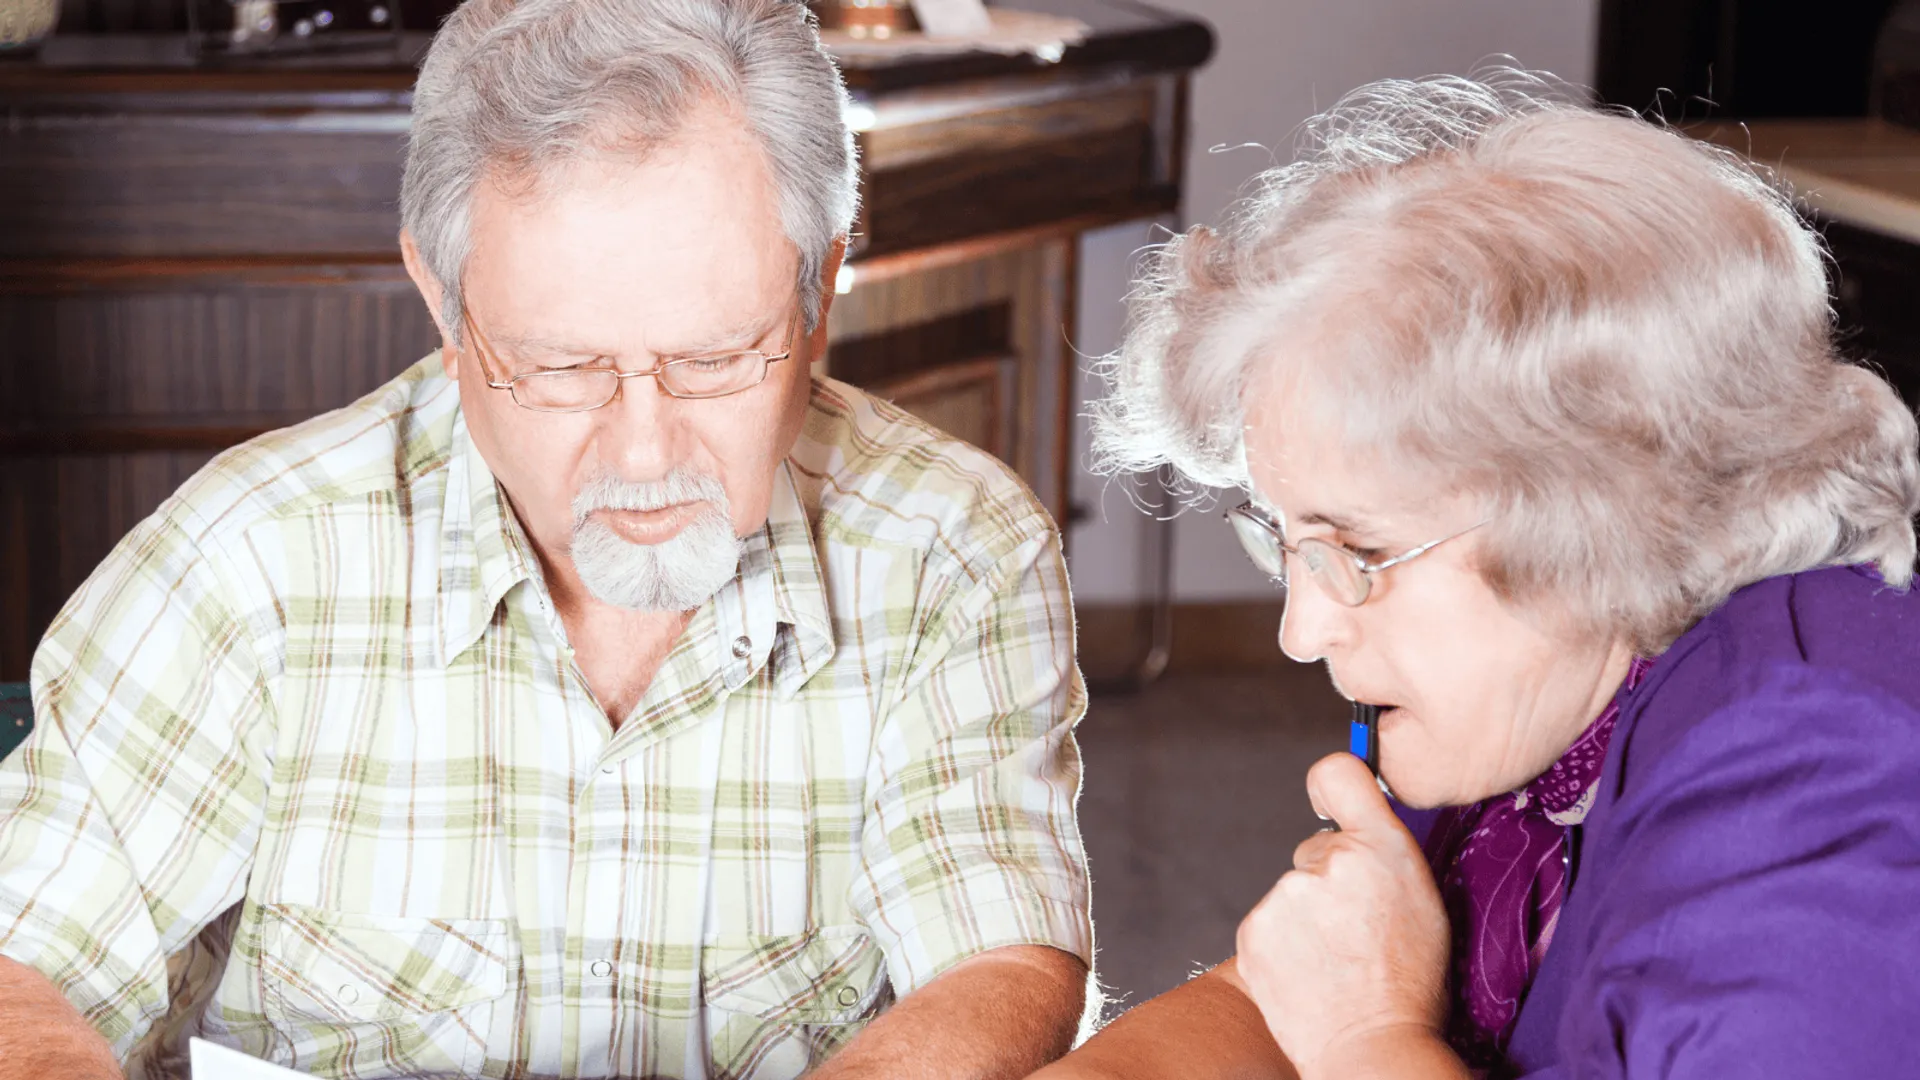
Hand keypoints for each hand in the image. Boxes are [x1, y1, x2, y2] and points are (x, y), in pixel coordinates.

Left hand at [1234, 753, 1451, 1079]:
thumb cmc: (1409, 983)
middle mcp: (1328, 860)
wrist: (1373, 1048)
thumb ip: (1383, 852)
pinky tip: (1310, 973)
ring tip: (1336, 960)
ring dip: (1306, 919)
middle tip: (1355, 930)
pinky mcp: (1254, 930)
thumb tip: (1353, 825)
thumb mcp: (1423, 900)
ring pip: (1292, 894)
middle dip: (1328, 882)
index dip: (1332, 787)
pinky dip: (1283, 945)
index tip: (1330, 804)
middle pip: (1315, 852)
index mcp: (1382, 847)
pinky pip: (1269, 925)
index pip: (1337, 773)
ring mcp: (1286, 895)